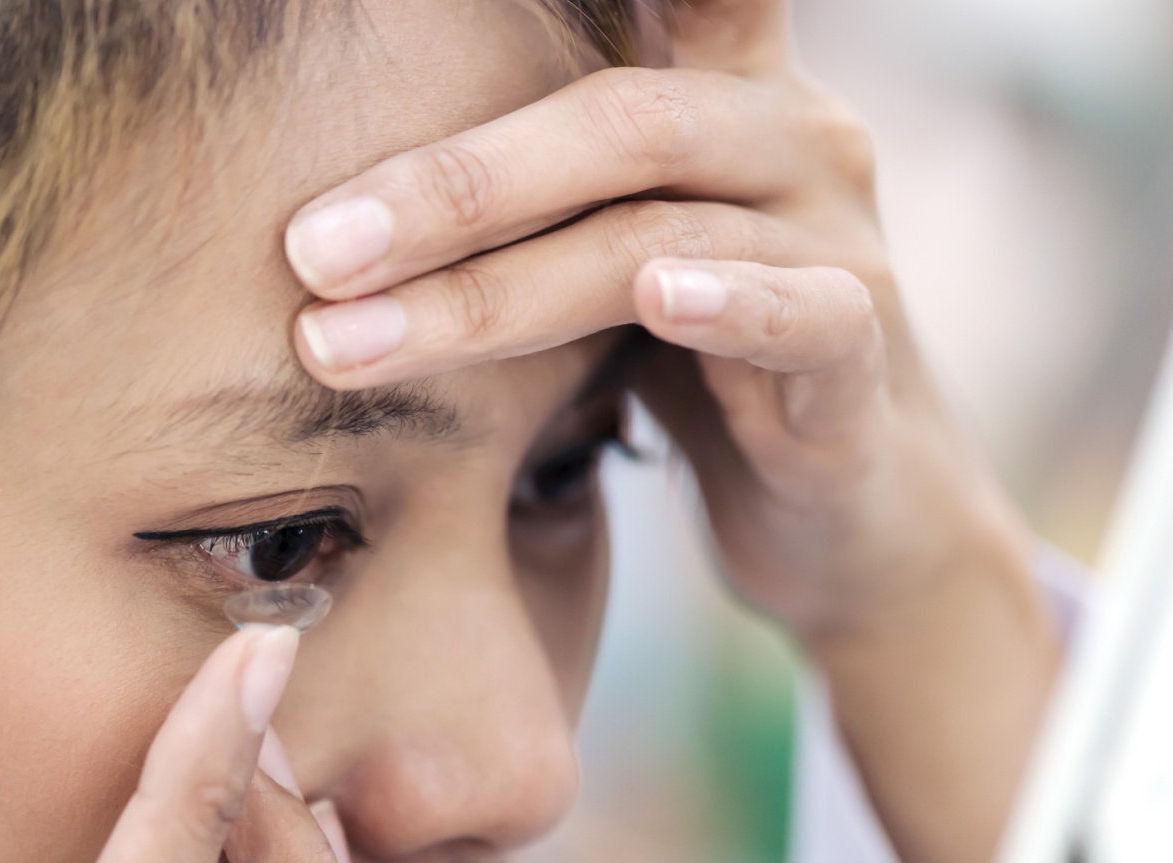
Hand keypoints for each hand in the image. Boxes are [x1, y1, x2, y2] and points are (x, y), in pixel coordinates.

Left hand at [282, 0, 1059, 862]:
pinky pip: (803, 313)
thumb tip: (339, 196)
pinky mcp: (862, 352)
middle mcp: (793, 135)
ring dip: (493, 294)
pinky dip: (727, 304)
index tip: (409, 4)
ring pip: (658, 238)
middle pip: (615, 125)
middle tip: (310, 251)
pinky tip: (658, 301)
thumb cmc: (698, 363)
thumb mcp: (612, 249)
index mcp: (724, 89)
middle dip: (449, 192)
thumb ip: (537, 190)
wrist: (839, 503)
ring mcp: (839, 239)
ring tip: (355, 343)